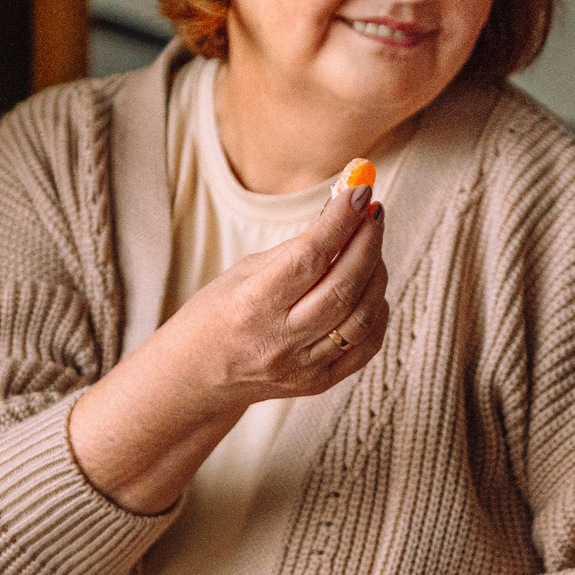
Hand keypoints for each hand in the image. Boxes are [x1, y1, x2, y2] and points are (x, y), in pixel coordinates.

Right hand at [70, 181, 387, 510]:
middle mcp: (279, 341)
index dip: (340, 222)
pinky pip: (366, 346)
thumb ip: (295, 251)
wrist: (198, 376)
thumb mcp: (244, 273)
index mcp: (252, 306)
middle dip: (367, 243)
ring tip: (371, 247)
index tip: (359, 191)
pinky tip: (371, 287)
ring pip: (362, 318)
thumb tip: (344, 213)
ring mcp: (302, 367)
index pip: (309, 258)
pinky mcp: (318, 383)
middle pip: (343, 288)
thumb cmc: (219, 313)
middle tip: (373, 213)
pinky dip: (377, 312)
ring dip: (376, 275)